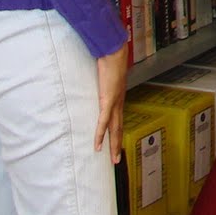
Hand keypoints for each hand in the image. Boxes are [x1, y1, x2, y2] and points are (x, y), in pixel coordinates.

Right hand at [93, 45, 127, 163]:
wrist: (114, 53)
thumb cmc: (110, 62)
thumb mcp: (106, 78)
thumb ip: (102, 84)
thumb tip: (96, 85)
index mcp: (119, 99)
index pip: (118, 121)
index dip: (117, 134)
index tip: (116, 145)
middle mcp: (119, 103)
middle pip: (119, 129)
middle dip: (117, 145)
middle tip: (116, 161)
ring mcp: (115, 103)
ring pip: (114, 129)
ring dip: (112, 145)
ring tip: (112, 159)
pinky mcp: (108, 100)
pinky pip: (103, 121)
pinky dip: (100, 134)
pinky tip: (98, 145)